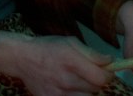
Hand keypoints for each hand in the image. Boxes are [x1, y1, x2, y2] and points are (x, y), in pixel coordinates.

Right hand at [0, 31, 114, 95]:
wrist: (23, 58)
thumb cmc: (48, 47)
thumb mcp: (70, 42)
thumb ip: (91, 53)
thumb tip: (110, 61)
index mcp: (72, 61)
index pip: (101, 78)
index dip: (108, 75)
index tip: (106, 70)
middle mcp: (66, 79)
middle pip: (96, 89)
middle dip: (97, 81)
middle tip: (90, 74)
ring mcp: (58, 93)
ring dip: (87, 90)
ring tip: (79, 81)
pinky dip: (75, 95)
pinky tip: (70, 88)